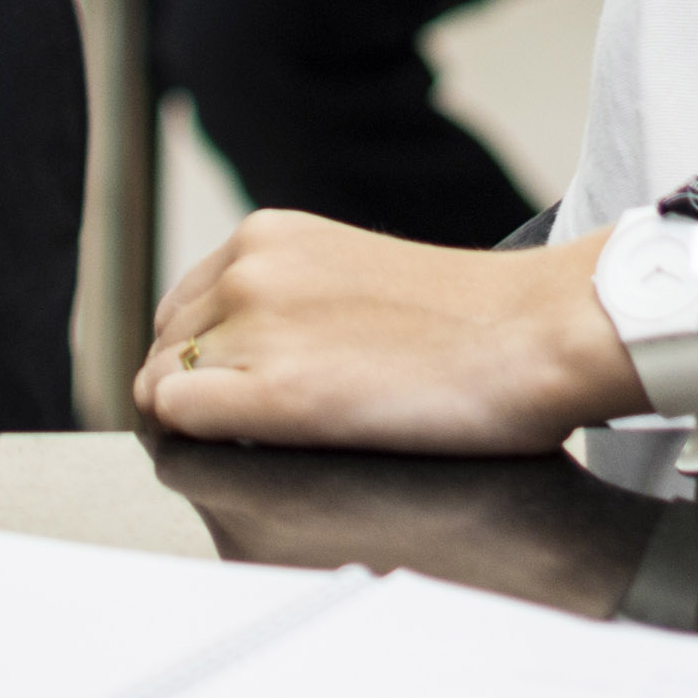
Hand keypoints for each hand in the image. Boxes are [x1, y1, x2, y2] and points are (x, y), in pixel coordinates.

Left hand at [138, 209, 637, 457]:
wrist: (537, 332)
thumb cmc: (471, 322)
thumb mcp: (353, 273)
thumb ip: (291, 298)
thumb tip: (247, 353)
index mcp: (266, 236)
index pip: (180, 311)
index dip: (195, 364)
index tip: (231, 401)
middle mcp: (247, 269)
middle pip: (163, 349)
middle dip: (190, 396)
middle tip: (246, 443)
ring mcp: (258, 325)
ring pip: (159, 385)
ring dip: (194, 426)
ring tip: (257, 456)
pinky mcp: (279, 391)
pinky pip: (177, 417)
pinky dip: (195, 444)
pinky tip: (250, 461)